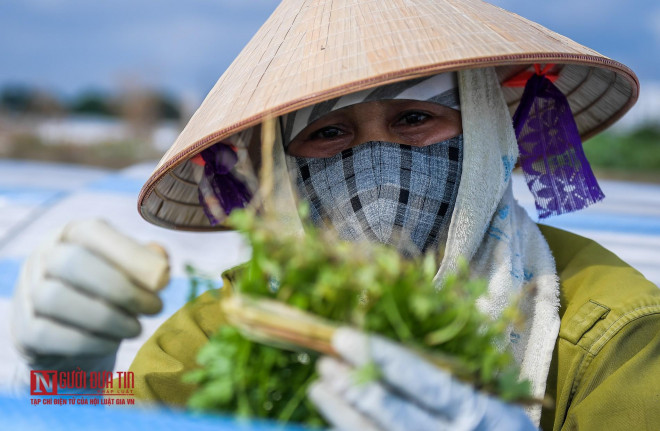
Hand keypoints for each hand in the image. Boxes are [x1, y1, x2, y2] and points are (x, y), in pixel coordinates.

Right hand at [11, 219, 168, 361]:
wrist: (74, 339)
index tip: (163, 279)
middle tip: (155, 308)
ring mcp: (28, 293)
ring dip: (107, 318)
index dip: (129, 253)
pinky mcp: (23, 331)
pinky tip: (112, 343)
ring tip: (136, 329)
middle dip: (121, 288)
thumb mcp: (132, 274)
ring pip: (56, 299)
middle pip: (72, 262)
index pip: (93, 231)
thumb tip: (161, 265)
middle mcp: (43, 257)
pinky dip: (87, 341)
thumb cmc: (112, 296)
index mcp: (71, 235)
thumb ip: (149, 265)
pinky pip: (47, 334)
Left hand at [308, 328, 535, 430]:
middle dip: (355, 385)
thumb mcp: (498, 400)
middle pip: (394, 414)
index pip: (423, 382)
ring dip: (343, 412)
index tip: (345, 337)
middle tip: (325, 361)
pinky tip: (335, 415)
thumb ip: (458, 376)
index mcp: (477, 412)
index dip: (382, 358)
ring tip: (319, 387)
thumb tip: (412, 333)